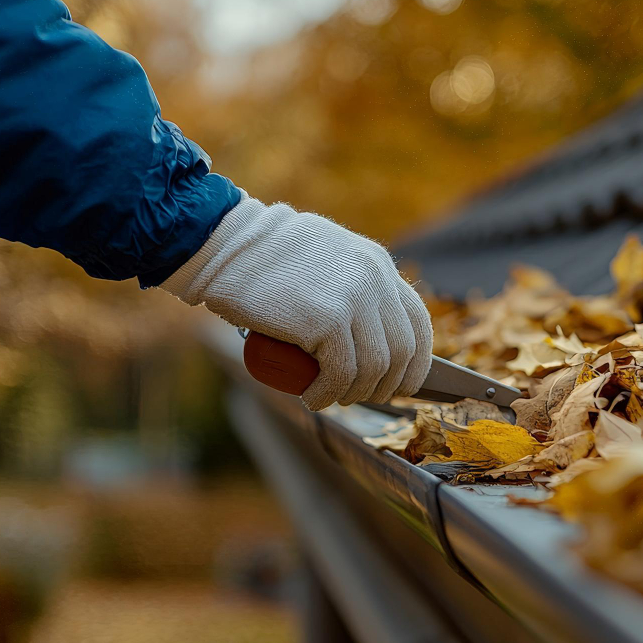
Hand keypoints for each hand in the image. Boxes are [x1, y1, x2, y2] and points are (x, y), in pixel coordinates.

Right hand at [161, 194, 432, 410]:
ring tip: (328, 397)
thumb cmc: (264, 260)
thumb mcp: (325, 259)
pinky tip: (314, 398)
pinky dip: (328, 394)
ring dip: (354, 394)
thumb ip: (350, 280)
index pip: (417, 321)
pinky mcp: (328, 320)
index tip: (403, 383)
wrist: (224, 244)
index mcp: (377, 264)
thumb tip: (369, 331)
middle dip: (387, 385)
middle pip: (402, 350)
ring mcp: (354, 299)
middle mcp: (374, 279)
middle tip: (360, 397)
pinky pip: (341, 373)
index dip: (417, 361)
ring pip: (375, 367)